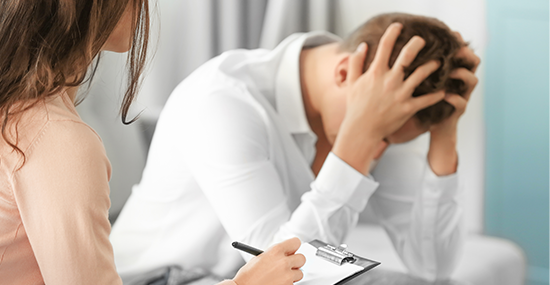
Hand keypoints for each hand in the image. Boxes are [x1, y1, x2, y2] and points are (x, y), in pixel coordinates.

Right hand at [232, 238, 305, 284]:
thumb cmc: (248, 276)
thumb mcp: (260, 258)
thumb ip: (274, 254)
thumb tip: (285, 254)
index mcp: (275, 251)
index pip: (296, 242)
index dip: (294, 247)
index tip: (292, 250)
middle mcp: (283, 262)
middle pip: (302, 258)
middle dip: (296, 262)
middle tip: (290, 264)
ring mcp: (287, 276)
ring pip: (300, 273)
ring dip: (293, 275)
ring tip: (280, 277)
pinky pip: (293, 283)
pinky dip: (288, 284)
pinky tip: (277, 283)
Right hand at [332, 23, 444, 173]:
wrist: (361, 130)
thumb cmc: (355, 107)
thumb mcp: (352, 83)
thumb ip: (356, 63)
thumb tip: (363, 46)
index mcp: (375, 73)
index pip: (385, 47)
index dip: (392, 33)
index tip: (398, 26)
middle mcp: (389, 81)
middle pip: (407, 56)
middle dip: (417, 44)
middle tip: (423, 40)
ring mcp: (400, 94)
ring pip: (421, 74)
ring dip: (432, 66)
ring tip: (438, 62)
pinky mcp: (408, 108)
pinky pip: (426, 100)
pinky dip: (437, 95)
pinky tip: (444, 91)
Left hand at [428, 32, 480, 175]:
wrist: (434, 129)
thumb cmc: (426, 104)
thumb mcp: (422, 84)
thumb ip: (420, 69)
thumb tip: (404, 51)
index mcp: (453, 73)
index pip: (461, 53)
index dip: (460, 43)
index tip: (453, 34)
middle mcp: (461, 82)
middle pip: (473, 62)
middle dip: (467, 54)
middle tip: (456, 49)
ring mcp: (462, 96)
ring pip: (473, 80)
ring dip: (463, 74)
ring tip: (452, 71)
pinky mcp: (458, 112)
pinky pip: (462, 103)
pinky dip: (455, 98)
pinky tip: (446, 95)